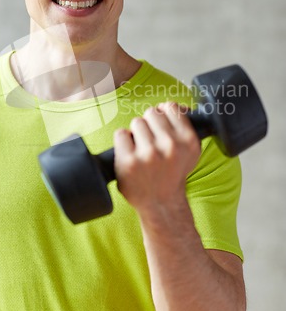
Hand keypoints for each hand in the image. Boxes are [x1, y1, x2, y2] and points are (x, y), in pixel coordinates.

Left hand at [114, 102, 200, 216]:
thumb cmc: (172, 174)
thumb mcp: (190, 151)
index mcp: (188, 140)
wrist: (161, 203)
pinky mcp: (129, 161)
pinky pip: (121, 134)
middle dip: (149, 125)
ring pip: (136, 122)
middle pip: (151, 113)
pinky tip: (130, 155)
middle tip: (151, 143)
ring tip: (142, 152)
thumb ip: (185, 127)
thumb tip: (178, 106)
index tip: (161, 128)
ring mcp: (149, 154)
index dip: (164, 115)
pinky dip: (122, 143)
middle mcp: (170, 146)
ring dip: (136, 134)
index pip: (170, 107)